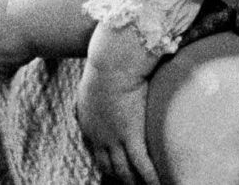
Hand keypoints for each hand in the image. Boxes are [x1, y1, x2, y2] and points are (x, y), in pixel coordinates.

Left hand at [78, 37, 160, 184]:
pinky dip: (150, 178)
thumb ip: (91, 97)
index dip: (107, 165)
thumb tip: (90, 98)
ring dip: (133, 181)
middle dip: (119, 178)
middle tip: (129, 183)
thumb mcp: (89, 86)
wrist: (111, 66)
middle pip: (109, 167)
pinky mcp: (131, 136)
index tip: (114, 172)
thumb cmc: (103, 69)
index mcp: (88, 125)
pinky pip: (142, 165)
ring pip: (124, 171)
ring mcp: (115, 139)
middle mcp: (99, 137)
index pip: (97, 153)